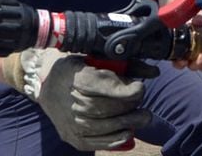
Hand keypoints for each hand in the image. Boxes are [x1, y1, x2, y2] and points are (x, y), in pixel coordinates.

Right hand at [3, 47, 151, 150]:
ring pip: (105, 128)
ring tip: (142, 117)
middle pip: (108, 109)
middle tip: (142, 103)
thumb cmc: (76, 69)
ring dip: (128, 123)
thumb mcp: (95, 58)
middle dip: (131, 107)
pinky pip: (97, 143)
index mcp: (77, 79)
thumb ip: (124, 65)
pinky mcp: (73, 138)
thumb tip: (154, 72)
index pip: (107, 89)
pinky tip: (127, 131)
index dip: (128, 91)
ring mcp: (71, 124)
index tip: (140, 87)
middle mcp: (72, 103)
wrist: (47, 85)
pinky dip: (116, 140)